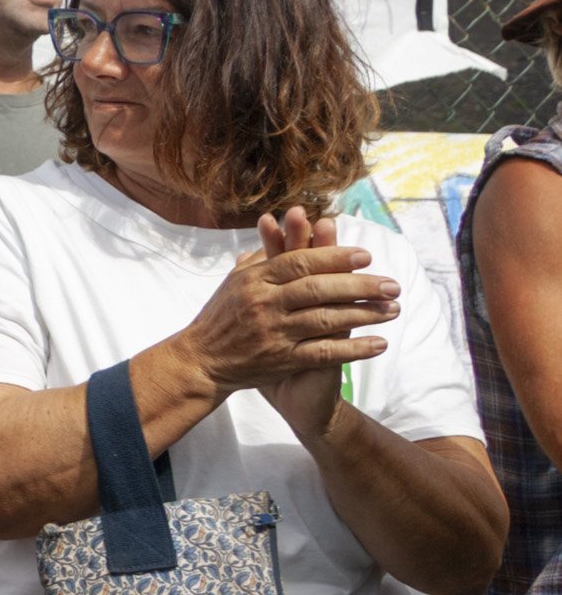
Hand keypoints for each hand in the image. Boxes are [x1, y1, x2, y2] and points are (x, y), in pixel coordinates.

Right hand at [173, 204, 397, 401]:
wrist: (200, 361)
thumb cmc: (220, 317)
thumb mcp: (233, 282)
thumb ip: (260, 259)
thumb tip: (280, 233)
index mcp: (254, 279)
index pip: (299, 261)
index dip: (334, 256)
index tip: (365, 255)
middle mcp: (264, 303)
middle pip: (318, 289)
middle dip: (360, 285)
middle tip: (392, 284)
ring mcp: (273, 332)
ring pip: (326, 319)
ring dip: (364, 315)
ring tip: (393, 310)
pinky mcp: (280, 359)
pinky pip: (324, 353)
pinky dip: (354, 349)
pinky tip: (379, 343)